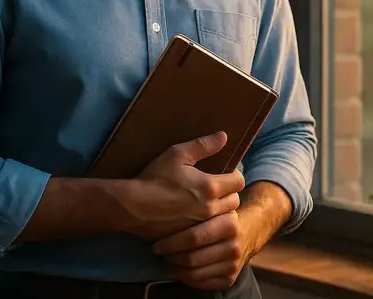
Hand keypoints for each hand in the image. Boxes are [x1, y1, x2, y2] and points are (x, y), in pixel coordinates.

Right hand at [120, 131, 245, 239]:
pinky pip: (210, 230)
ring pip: (225, 218)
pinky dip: (209, 222)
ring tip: (209, 201)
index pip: (239, 182)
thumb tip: (224, 136)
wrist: (133, 206)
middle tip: (218, 187)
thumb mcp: (177, 154)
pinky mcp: (190, 236)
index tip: (225, 173)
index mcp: (209, 187)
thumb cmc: (155, 178)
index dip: (234, 175)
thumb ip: (203, 145)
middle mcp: (209, 208)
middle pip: (235, 201)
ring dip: (221, 209)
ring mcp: (200, 225)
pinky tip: (197, 215)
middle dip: (229, 193)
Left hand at [152, 210, 251, 290]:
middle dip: (171, 257)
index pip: (193, 238)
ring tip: (168, 259)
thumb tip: (163, 216)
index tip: (157, 243)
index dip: (171, 243)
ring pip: (194, 274)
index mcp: (230, 225)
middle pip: (192, 258)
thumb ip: (197, 210)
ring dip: (176, 268)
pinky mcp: (230, 279)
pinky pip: (200, 284)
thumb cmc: (222, 217)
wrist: (249, 231)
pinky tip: (180, 268)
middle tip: (160, 251)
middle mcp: (234, 247)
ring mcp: (233, 265)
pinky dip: (186, 278)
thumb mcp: (215, 207)